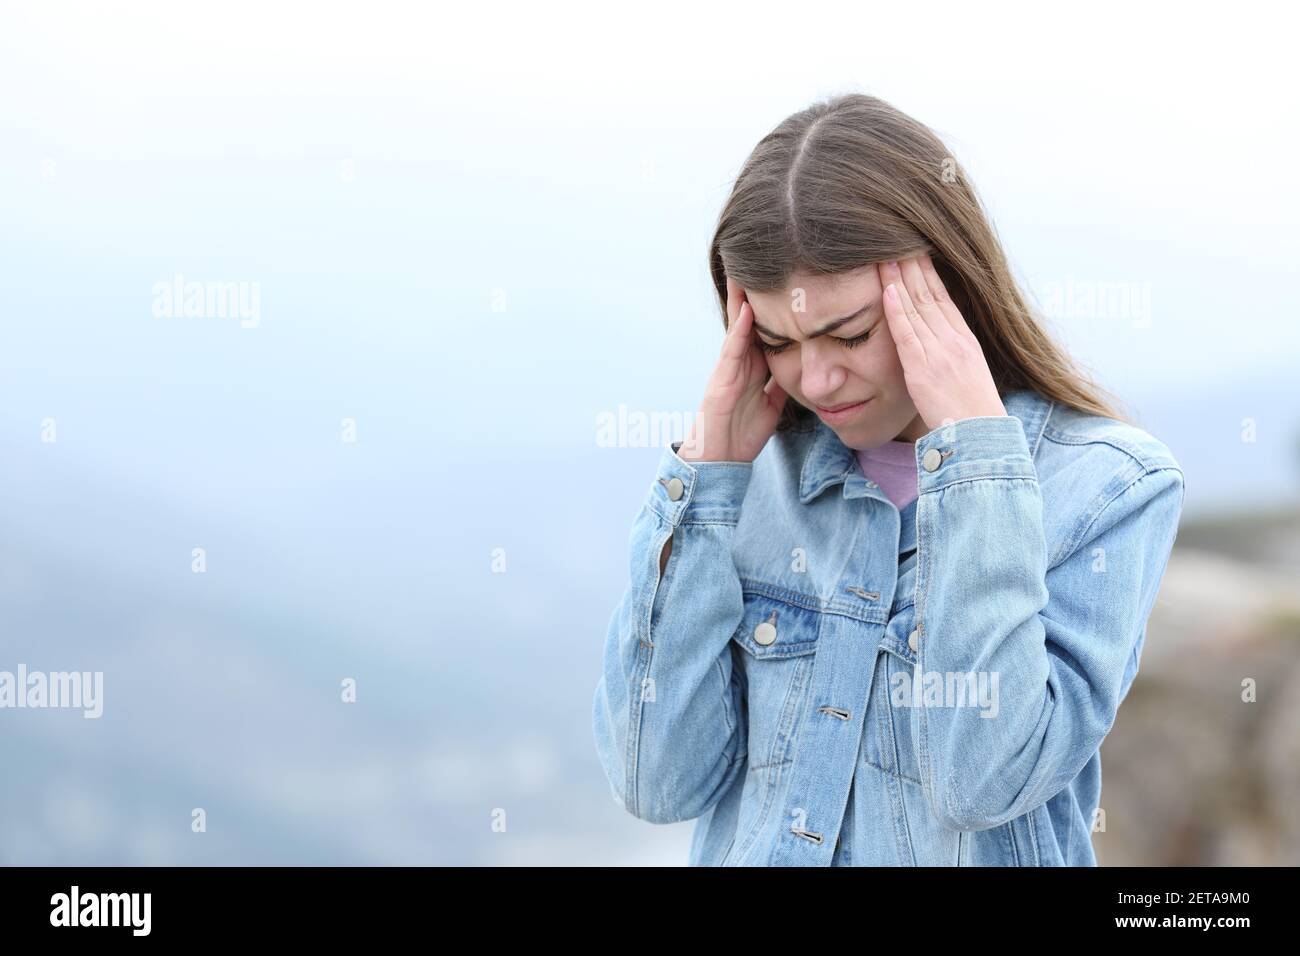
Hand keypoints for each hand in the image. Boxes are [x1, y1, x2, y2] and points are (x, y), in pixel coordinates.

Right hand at [677, 276, 788, 462]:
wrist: (719, 459)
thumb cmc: (742, 434)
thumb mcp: (773, 405)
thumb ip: (782, 384)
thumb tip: (803, 370)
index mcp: (754, 367)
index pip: (767, 329)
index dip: (776, 307)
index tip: (791, 282)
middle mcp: (740, 361)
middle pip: (752, 319)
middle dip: (759, 292)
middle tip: (768, 259)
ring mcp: (729, 367)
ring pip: (740, 325)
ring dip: (744, 298)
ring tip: (751, 269)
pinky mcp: (721, 379)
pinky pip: (732, 349)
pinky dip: (740, 328)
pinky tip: (747, 308)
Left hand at [878, 254, 1005, 431]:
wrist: (980, 435)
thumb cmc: (971, 412)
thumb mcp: (968, 373)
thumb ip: (952, 353)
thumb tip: (940, 341)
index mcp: (964, 339)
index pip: (942, 297)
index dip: (927, 273)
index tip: (914, 252)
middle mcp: (953, 340)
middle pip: (928, 294)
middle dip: (910, 266)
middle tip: (894, 241)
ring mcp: (938, 353)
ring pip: (916, 308)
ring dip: (898, 280)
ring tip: (883, 256)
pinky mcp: (923, 369)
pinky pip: (907, 335)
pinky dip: (896, 311)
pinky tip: (886, 291)